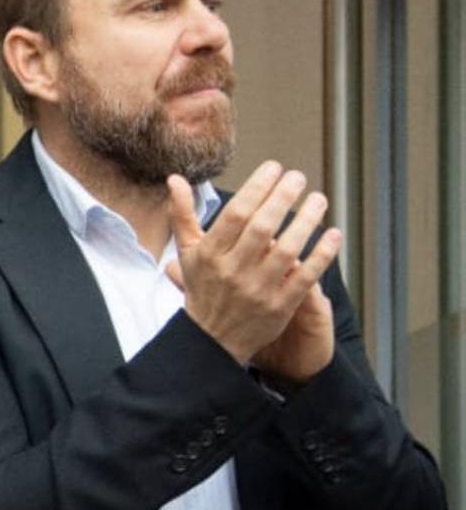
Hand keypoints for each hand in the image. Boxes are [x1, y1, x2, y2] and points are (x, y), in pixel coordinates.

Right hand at [164, 162, 341, 370]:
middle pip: (262, 227)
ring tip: (319, 199)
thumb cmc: (202, 289)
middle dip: (283, 198)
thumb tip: (175, 179)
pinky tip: (334, 234)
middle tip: (298, 177)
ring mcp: (258, 289)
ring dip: (307, 221)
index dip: (257, 187)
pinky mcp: (280, 306)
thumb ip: (183, 215)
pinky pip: (306, 276)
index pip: (236, 214)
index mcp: (210, 255)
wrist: (210, 341)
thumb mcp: (188, 253)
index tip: (274, 168)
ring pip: (288, 249)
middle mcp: (232, 271)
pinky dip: (322, 254)